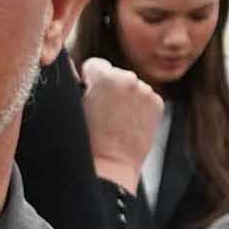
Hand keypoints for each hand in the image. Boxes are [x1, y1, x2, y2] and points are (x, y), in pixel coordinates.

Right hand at [81, 57, 161, 191]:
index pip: (94, 64)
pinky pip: (144, 97)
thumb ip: (73, 80)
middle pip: (114, 74)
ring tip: (115, 120)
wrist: (111, 164)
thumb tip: (71, 64)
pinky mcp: (157, 103)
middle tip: (101, 112)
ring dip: (124, 97)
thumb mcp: (73, 106)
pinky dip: (137, 107)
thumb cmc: (87, 141)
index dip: (88, 80)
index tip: (88, 96)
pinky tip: (128, 123)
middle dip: (108, 88)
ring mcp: (146, 91)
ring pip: (131, 85)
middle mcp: (129, 78)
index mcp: (105, 77)